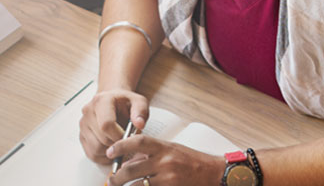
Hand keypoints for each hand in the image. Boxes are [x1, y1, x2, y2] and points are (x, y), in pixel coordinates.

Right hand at [78, 89, 148, 164]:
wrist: (113, 101)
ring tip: (119, 142)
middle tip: (125, 139)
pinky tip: (112, 147)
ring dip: (110, 151)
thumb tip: (139, 124)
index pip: (106, 125)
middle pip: (102, 139)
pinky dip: (104, 156)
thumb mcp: (138, 102)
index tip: (128, 137)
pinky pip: (92, 154)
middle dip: (117, 144)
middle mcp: (88, 112)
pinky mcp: (81, 136)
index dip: (119, 136)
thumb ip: (141, 111)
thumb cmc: (125, 103)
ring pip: (96, 149)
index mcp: (101, 101)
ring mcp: (83, 125)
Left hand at [105, 135, 219, 185]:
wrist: (213, 172)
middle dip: (117, 177)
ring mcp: (168, 178)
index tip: (110, 152)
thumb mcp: (171, 150)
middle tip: (111, 180)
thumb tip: (128, 162)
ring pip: (137, 185)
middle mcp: (165, 162)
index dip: (121, 146)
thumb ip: (151, 154)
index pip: (138, 142)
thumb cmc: (192, 161)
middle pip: (131, 169)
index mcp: (164, 148)